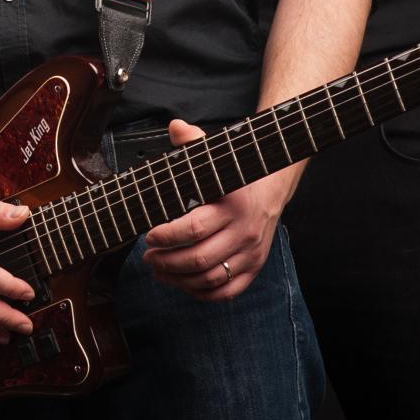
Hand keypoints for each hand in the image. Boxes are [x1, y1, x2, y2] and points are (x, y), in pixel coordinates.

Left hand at [142, 119, 294, 300]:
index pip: (195, 228)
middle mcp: (245, 232)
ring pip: (210, 279)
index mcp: (233, 205)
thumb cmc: (235, 174)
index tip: (149, 235)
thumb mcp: (216, 155)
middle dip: (166, 261)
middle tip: (148, 256)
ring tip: (158, 269)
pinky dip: (201, 293)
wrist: (271, 189)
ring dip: (178, 279)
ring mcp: (251, 253)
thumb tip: (175, 126)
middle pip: (199, 259)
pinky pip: (226, 292)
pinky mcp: (254, 268)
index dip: (167, 235)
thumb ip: (193, 142)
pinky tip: (181, 283)